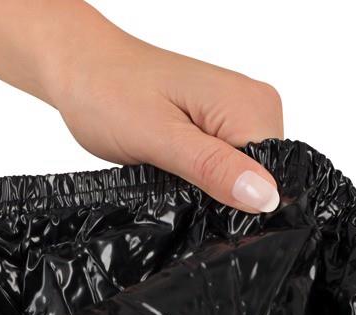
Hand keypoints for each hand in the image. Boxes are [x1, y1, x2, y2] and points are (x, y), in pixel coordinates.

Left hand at [45, 31, 283, 212]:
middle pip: (260, 177)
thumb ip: (212, 168)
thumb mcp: (158, 139)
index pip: (274, 176)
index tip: (198, 206)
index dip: (241, 204)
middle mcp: (254, 104)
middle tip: (172, 186)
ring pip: (240, 174)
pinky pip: (223, 163)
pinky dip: (199, 174)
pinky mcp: (218, 121)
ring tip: (167, 174)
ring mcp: (237, 112)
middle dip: (221, 195)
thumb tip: (266, 197)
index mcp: (250, 105)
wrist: (81, 66)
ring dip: (207, 186)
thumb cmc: (109, 94)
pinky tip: (171, 170)